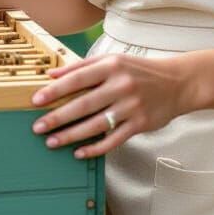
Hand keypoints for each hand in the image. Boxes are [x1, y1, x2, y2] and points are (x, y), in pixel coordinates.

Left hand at [30, 52, 194, 158]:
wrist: (177, 82)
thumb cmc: (140, 71)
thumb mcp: (114, 61)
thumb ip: (83, 67)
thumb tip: (52, 75)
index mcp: (112, 66)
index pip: (78, 78)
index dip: (56, 90)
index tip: (36, 100)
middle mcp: (121, 85)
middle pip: (83, 104)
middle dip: (57, 117)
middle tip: (37, 127)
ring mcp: (131, 106)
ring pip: (95, 125)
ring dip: (71, 135)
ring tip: (52, 142)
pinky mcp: (139, 123)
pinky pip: (113, 140)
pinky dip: (94, 148)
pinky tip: (79, 153)